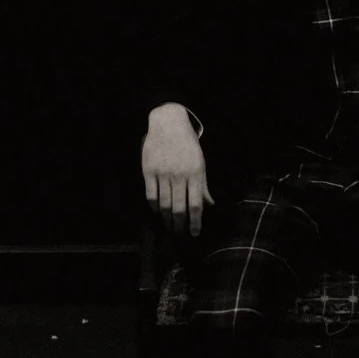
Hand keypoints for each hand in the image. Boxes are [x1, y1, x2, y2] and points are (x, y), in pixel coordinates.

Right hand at [142, 103, 211, 236]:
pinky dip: (154, 207)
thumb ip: (203, 185)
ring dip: (166, 219)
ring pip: (164, 204)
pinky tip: (157, 211)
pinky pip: (151, 195)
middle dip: (180, 225)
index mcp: (195, 172)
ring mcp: (163, 173)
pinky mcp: (149, 171)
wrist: (168, 123)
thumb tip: (209, 205)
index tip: (195, 233)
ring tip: (169, 226)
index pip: (196, 204)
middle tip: (180, 234)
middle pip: (179, 208)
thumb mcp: (200, 162)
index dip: (195, 222)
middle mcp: (179, 175)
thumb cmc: (187, 144)